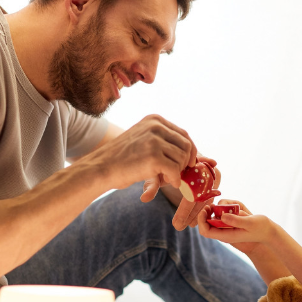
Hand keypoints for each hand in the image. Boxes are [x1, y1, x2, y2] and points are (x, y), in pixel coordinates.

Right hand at [79, 114, 196, 189]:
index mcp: (155, 119)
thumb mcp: (145, 142)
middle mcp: (156, 125)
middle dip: (184, 163)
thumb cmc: (122, 159)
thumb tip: (201, 157)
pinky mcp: (153, 155)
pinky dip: (173, 179)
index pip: (184, 134)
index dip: (190, 151)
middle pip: (187, 146)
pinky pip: (175, 170)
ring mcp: (155, 139)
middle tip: (173, 174)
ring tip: (162, 177)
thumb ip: (166, 144)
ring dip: (176, 172)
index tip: (188, 164)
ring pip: (182, 159)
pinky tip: (165, 182)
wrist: (100, 168)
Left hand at [141, 156, 219, 230]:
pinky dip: (202, 208)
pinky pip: (210, 195)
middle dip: (191, 215)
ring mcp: (212, 172)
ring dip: (197, 213)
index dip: (184, 210)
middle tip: (179, 227)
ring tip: (186, 225)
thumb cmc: (163, 165)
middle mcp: (204, 166)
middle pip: (201, 198)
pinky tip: (194, 219)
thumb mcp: (155, 174)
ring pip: (207, 198)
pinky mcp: (214, 177)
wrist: (175, 156)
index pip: (190, 193)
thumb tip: (144, 198)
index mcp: (189, 163)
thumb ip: (151, 185)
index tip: (176, 224)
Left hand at [197, 199, 273, 254]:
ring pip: (213, 221)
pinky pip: (220, 218)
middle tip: (211, 205)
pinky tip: (229, 206)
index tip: (206, 209)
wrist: (268, 231)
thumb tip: (221, 216)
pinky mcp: (231, 225)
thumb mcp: (249, 222)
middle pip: (206, 226)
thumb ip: (236, 220)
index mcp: (227, 235)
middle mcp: (225, 233)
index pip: (206, 232)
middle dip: (206, 215)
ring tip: (223, 205)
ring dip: (214, 211)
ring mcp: (227, 230)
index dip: (202, 221)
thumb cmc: (261, 227)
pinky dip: (221, 211)